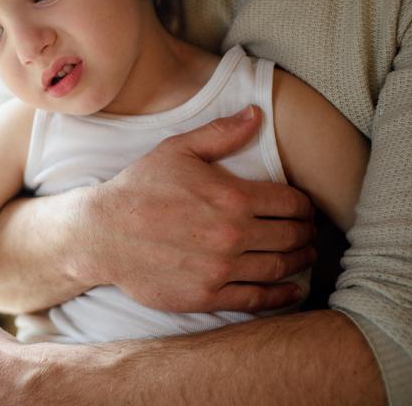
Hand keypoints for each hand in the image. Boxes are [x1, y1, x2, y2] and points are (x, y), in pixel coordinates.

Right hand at [76, 106, 315, 312]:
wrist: (103, 233)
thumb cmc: (139, 189)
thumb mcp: (177, 150)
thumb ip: (221, 133)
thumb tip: (256, 113)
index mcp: (232, 196)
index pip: (291, 202)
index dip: (304, 205)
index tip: (304, 207)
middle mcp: (232, 234)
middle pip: (292, 236)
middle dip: (306, 233)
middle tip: (308, 232)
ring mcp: (221, 268)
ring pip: (280, 267)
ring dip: (299, 261)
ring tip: (303, 256)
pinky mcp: (207, 295)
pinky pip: (257, 298)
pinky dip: (281, 295)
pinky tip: (290, 289)